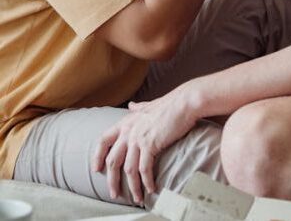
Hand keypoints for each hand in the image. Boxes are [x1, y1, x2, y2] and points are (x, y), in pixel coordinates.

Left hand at [92, 85, 198, 203]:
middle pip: (113, 160)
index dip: (98, 156)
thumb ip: (138, 108)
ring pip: (128, 169)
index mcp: (126, 122)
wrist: (184, 103)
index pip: (103, 140)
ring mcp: (138, 138)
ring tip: (136, 197)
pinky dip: (146, 181)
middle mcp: (129, 131)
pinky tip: (151, 188)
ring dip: (132, 186)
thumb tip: (131, 105)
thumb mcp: (149, 105)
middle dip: (112, 180)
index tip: (97, 169)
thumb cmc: (170, 104)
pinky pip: (144, 169)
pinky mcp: (150, 144)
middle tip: (115, 193)